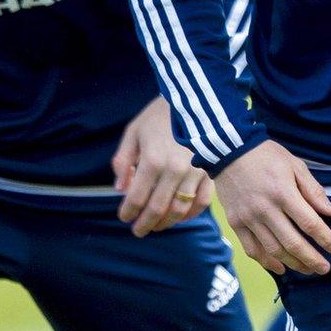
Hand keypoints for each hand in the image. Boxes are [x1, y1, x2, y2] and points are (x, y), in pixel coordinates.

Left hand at [114, 96, 210, 236]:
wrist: (195, 100)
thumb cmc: (160, 115)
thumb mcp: (134, 132)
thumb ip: (123, 161)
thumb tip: (120, 189)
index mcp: (152, 161)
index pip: (136, 198)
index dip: (128, 212)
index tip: (124, 217)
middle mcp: (174, 171)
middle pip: (157, 209)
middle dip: (145, 224)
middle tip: (138, 230)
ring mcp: (196, 173)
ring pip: (180, 210)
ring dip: (166, 223)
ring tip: (157, 226)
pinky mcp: (210, 172)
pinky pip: (202, 202)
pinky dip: (191, 214)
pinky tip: (181, 217)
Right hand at [214, 141, 330, 275]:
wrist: (229, 151)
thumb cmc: (267, 156)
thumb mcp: (295, 165)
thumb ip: (313, 190)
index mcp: (283, 193)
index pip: (309, 223)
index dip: (325, 238)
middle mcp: (265, 209)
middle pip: (292, 243)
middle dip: (311, 259)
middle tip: (324, 269)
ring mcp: (248, 218)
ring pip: (273, 250)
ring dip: (292, 263)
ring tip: (307, 270)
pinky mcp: (235, 223)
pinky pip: (251, 249)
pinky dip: (266, 262)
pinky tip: (280, 268)